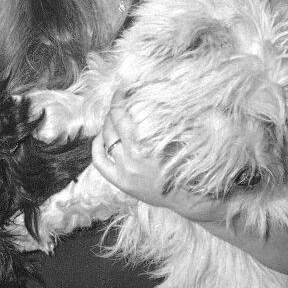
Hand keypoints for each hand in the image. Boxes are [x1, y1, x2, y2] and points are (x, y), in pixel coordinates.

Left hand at [89, 94, 227, 224]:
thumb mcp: (181, 137)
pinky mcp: (121, 182)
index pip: (122, 114)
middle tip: (120, 101)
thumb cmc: (189, 164)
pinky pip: (99, 161)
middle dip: (114, 109)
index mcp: (145, 144)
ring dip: (107, 125)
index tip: (122, 90)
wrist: (190, 197)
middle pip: (113, 124)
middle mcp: (132, 157)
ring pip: (106, 139)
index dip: (119, 99)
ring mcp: (124, 171)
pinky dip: (97, 146)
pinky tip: (102, 138)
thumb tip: (158, 95)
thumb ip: (166, 119)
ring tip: (113, 118)